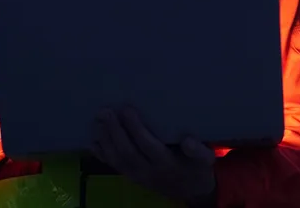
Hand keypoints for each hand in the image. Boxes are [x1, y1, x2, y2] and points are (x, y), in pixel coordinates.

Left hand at [91, 107, 216, 205]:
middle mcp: (149, 171)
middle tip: (105, 111)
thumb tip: (187, 140)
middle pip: (127, 152)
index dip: (136, 128)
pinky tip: (93, 140)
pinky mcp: (131, 177)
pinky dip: (102, 153)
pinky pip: (114, 166)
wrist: (191, 190)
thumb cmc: (197, 168)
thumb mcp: (206, 160)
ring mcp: (138, 176)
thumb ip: (199, 151)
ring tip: (97, 120)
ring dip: (105, 140)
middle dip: (115, 131)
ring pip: (117, 160)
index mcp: (167, 164)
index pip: (147, 145)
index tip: (127, 109)